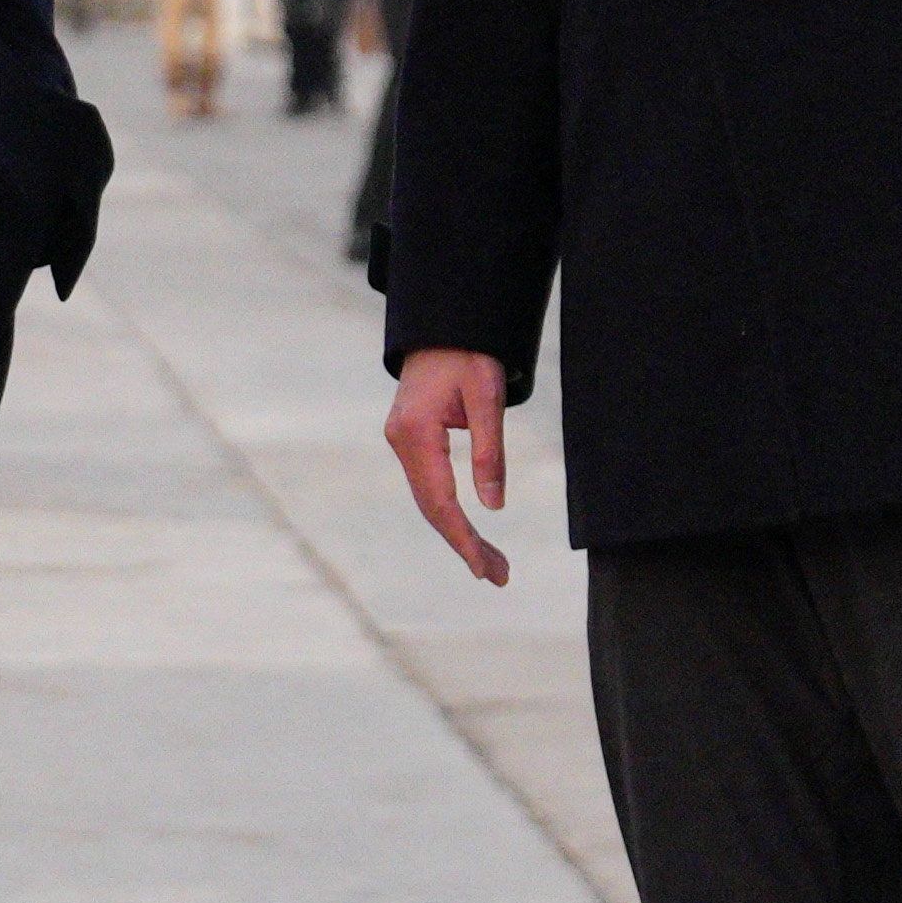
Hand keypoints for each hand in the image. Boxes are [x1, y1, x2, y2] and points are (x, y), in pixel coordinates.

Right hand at [386, 349, 515, 587]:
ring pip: (429, 500)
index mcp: (416, 432)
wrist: (442, 326)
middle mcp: (401, 441)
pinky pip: (428, 486)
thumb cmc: (469, 354)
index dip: (464, 539)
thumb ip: (490, 452)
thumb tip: (493, 506)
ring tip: (492, 563)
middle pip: (432, 509)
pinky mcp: (409, 441)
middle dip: (465, 545)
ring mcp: (401, 442)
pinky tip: (469, 531)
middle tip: (500, 577)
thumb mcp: (488, 397)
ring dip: (458, 532)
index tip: (487, 570)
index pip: (441, 501)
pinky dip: (449, 512)